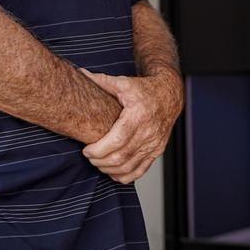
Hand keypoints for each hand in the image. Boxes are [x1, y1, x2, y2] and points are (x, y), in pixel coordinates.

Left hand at [81, 68, 182, 183]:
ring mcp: (154, 143)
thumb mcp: (123, 83)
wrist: (169, 95)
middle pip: (120, 157)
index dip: (98, 150)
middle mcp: (149, 132)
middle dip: (100, 161)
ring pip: (129, 167)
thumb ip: (101, 81)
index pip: (117, 141)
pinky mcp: (157, 150)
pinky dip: (125, 176)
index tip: (86, 150)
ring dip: (109, 169)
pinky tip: (113, 171)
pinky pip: (140, 171)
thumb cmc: (144, 89)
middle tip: (89, 156)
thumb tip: (79, 74)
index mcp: (138, 115)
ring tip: (98, 162)